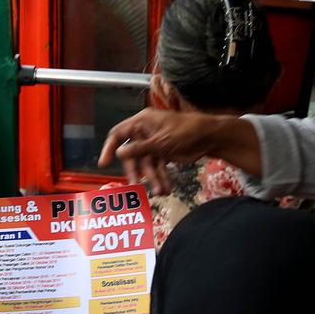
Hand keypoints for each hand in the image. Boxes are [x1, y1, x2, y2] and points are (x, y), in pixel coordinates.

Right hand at [97, 109, 258, 193]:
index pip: (119, 133)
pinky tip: (166, 189)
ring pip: (147, 165)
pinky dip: (161, 178)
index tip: (104, 163)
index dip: (110, 148)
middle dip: (136, 171)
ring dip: (152, 178)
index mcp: (141, 122)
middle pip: (133, 154)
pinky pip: (158, 168)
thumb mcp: (161, 142)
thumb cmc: (185, 131)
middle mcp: (145, 132)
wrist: (210, 137)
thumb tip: (120, 153)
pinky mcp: (164, 154)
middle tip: (137, 185)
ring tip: (160, 191)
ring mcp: (155, 144)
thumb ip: (140, 148)